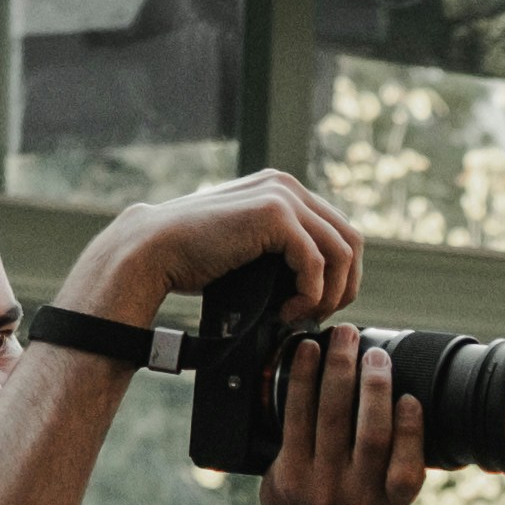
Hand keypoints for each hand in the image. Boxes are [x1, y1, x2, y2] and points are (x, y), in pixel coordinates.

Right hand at [77, 169, 360, 331]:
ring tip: (300, 316)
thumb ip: (282, 251)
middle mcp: (288, 186)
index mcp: (284, 191)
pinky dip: (309, 294)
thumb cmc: (195, 259)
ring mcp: (283, 196)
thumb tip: (321, 281)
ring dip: (328, 294)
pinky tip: (286, 310)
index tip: (317, 307)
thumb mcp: (249, 248)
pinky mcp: (275, 214)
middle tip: (316, 317)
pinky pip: (316, 262)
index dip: (340, 276)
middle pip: (350, 241)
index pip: (339, 233)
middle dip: (343, 286)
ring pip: (341, 252)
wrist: (154, 252)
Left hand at [255, 326, 434, 504]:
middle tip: (376, 353)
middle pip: (371, 437)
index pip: (406, 471)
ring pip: (332, 418)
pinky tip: (309, 352)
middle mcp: (356, 498)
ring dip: (339, 369)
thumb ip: (402, 452)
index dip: (411, 432)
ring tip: (345, 337)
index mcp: (390, 500)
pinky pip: (297, 416)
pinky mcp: (288, 472)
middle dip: (375, 388)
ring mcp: (319, 486)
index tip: (410, 398)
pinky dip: (304, 378)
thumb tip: (413, 386)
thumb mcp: (387, 488)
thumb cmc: (356, 495)